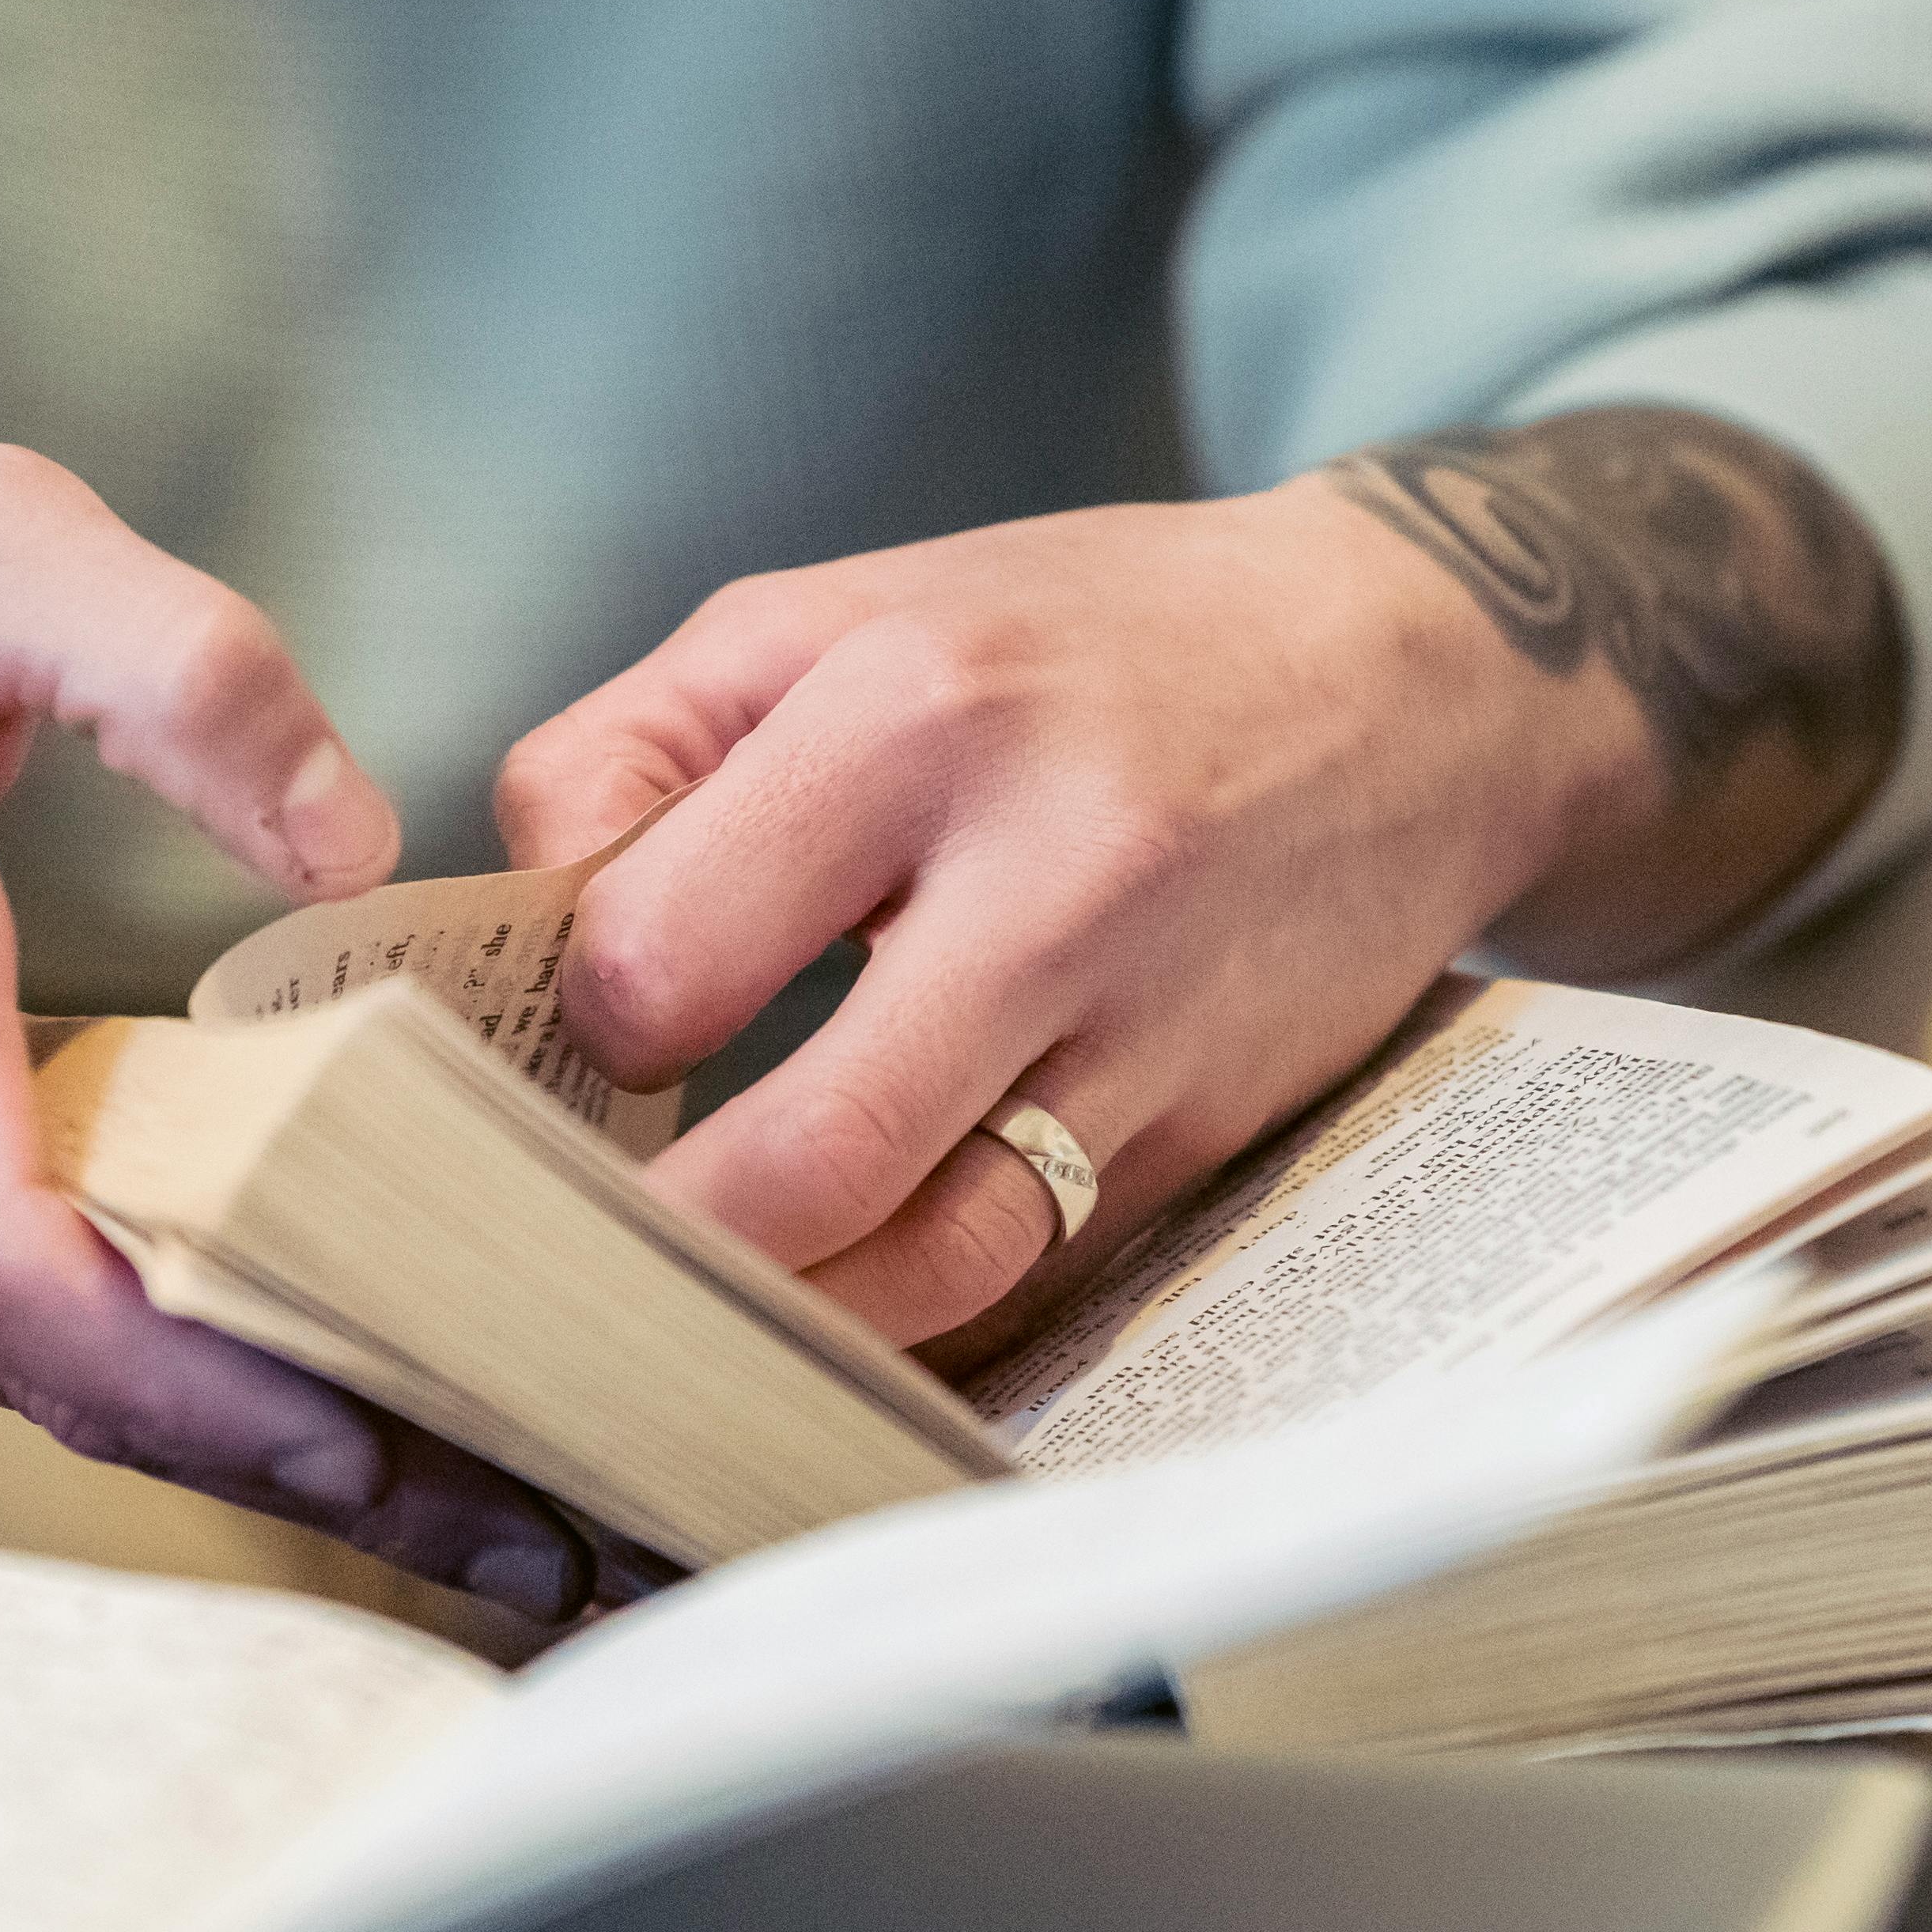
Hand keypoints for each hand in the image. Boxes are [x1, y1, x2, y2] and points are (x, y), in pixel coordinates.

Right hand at [0, 418, 591, 1613]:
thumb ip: (180, 665)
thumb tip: (350, 840)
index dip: (183, 1368)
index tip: (372, 1425)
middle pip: (28, 1354)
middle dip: (274, 1444)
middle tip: (523, 1519)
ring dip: (213, 1434)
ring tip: (456, 1478)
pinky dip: (115, 1377)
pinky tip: (278, 1388)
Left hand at [498, 470, 1700, 1359]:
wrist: (1410, 680)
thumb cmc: (1083, 645)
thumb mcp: (831, 615)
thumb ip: (632, 749)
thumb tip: (520, 927)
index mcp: (916, 715)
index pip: (663, 957)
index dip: (583, 1028)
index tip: (576, 1041)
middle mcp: (1050, 880)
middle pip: (800, 1162)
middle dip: (656, 1235)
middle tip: (575, 1242)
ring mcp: (1149, 1031)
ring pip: (933, 1269)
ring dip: (783, 1316)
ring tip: (685, 1302)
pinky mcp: (1208, 1137)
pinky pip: (1027, 1284)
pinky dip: (909, 1313)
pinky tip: (829, 1293)